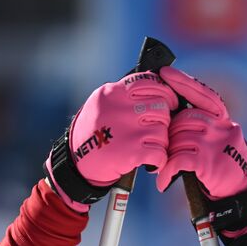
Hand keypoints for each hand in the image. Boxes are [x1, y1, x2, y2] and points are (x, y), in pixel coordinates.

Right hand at [46, 71, 178, 208]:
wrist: (76, 163)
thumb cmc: (92, 132)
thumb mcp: (101, 103)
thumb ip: (123, 95)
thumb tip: (155, 87)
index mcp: (113, 92)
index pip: (150, 82)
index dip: (165, 93)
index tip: (170, 103)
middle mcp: (120, 107)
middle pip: (160, 107)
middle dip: (163, 120)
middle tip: (156, 130)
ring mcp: (127, 129)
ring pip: (162, 130)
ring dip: (161, 142)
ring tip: (150, 147)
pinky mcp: (131, 152)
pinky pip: (160, 152)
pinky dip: (160, 160)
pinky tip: (152, 162)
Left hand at [154, 66, 246, 245]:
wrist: (239, 196)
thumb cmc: (223, 169)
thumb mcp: (218, 142)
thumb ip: (203, 126)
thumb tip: (175, 114)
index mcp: (224, 120)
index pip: (203, 94)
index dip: (184, 83)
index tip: (165, 73)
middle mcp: (222, 127)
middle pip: (183, 119)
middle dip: (169, 135)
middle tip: (163, 151)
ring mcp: (217, 142)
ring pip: (178, 138)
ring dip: (167, 155)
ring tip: (162, 168)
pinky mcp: (210, 161)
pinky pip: (179, 159)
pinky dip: (167, 170)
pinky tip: (164, 181)